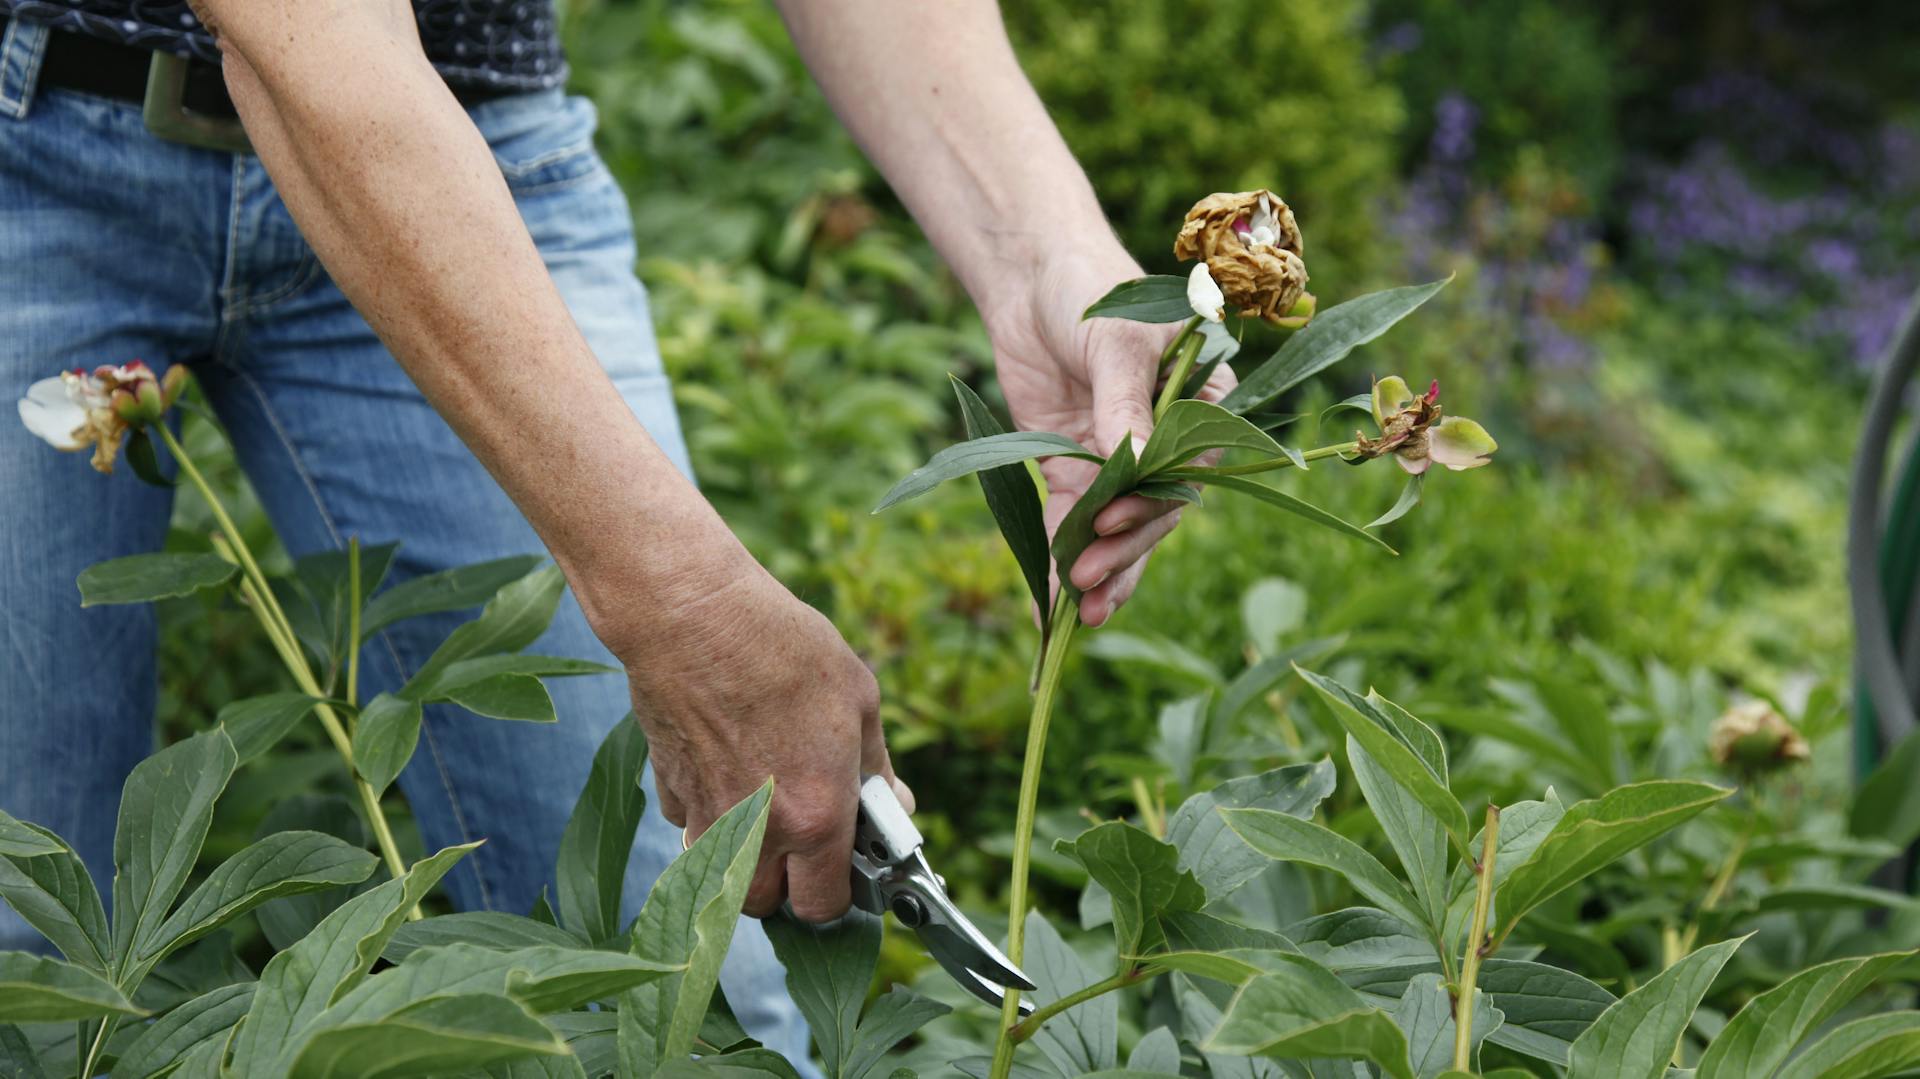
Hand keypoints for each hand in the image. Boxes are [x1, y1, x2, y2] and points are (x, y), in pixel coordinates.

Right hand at [600, 557, 912, 921]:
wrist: (695, 617)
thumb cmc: (783, 650)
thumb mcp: (858, 700)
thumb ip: (876, 767)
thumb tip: (893, 802)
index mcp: (816, 817)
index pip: (825, 905)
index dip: (838, 893)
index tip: (844, 868)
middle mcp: (757, 833)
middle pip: (765, 906)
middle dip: (785, 885)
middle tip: (803, 840)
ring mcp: (705, 816)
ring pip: (722, 876)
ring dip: (743, 858)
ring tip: (764, 806)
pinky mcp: (669, 790)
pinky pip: (691, 826)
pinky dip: (708, 812)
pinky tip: (725, 766)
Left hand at [986, 242, 1236, 625]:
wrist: (1029, 274)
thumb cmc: (1090, 288)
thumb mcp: (1116, 341)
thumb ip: (1126, 405)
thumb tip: (1134, 468)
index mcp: (1201, 408)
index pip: (1186, 472)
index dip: (1151, 506)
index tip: (1110, 523)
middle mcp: (1165, 441)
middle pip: (1152, 512)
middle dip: (1122, 552)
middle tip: (1088, 586)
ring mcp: (1116, 458)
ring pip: (1115, 529)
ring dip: (1100, 571)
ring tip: (1077, 615)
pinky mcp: (1071, 466)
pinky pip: (1070, 521)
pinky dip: (1060, 557)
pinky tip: (1050, 605)